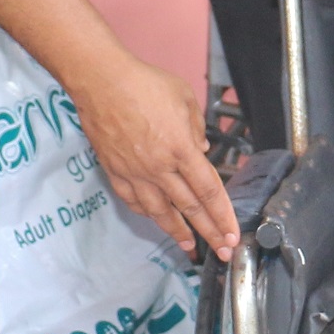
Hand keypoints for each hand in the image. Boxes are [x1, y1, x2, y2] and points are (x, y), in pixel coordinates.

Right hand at [69, 52, 238, 259]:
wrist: (101, 81)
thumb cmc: (144, 83)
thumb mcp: (184, 98)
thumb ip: (197, 127)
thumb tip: (201, 147)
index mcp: (182, 148)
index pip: (209, 191)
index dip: (223, 216)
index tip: (232, 234)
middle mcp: (160, 167)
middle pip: (189, 208)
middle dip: (209, 233)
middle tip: (222, 252)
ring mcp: (135, 172)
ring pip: (160, 211)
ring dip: (177, 231)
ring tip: (189, 246)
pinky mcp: (115, 171)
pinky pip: (134, 200)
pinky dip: (147, 213)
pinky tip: (155, 218)